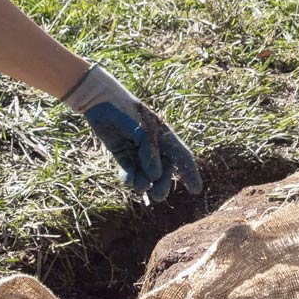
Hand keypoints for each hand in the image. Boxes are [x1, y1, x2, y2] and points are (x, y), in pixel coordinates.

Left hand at [61, 63, 202, 204]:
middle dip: (162, 184)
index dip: (190, 173)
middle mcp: (154, 146)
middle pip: (163, 171)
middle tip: (157, 196)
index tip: (195, 191)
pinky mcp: (123, 154)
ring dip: (144, 183)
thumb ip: (150, 155)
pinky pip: (130, 171)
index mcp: (164, 137)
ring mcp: (138, 151)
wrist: (102, 102)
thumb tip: (154, 176)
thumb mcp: (143, 133)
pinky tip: (128, 180)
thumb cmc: (127, 113)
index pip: (182, 157)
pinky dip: (130, 178)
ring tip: (139, 186)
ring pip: (146, 174)